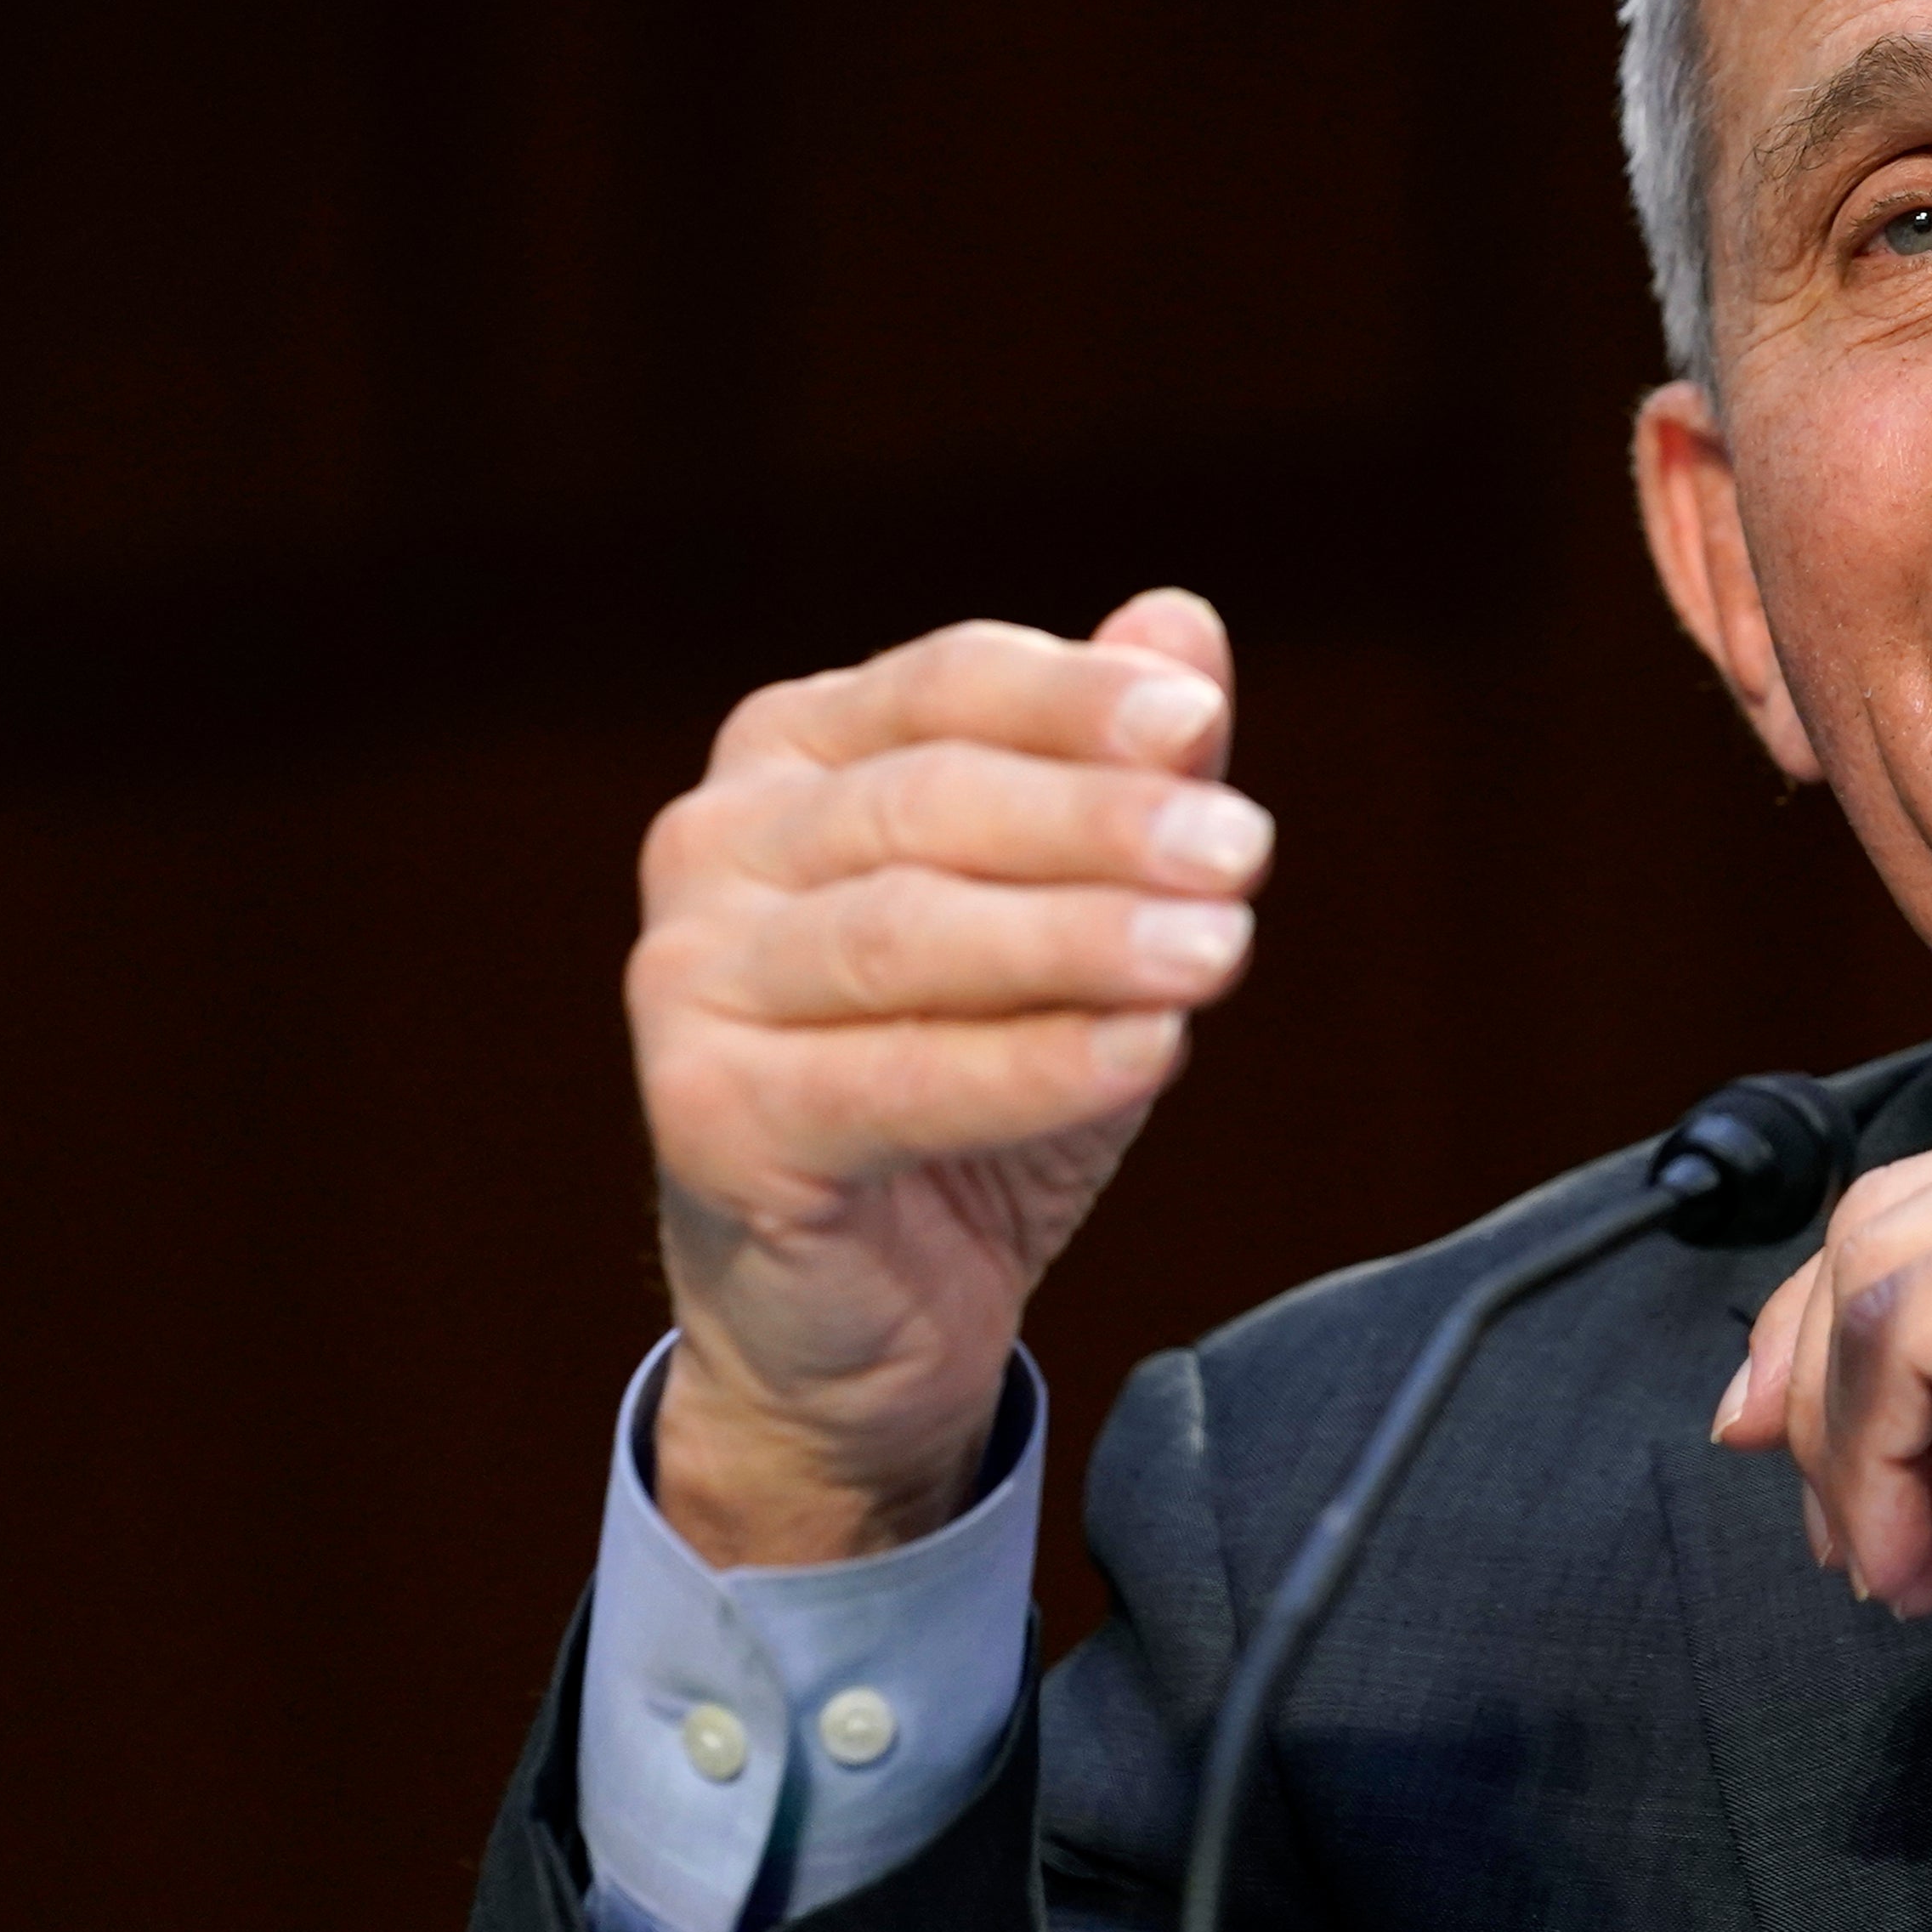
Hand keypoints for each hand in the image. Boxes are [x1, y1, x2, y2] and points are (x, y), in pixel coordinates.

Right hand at [629, 590, 1270, 1564]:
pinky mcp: (702, 1113)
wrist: (866, 1306)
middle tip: (1245, 849)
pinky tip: (1150, 1052)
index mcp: (796, 749)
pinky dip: (1034, 1065)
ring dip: (1081, 938)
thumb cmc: (973, 1069)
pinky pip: (893, 1080)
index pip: (949, 683)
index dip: (1078, 700)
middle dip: (1102, 823)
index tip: (1201, 725)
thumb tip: (1182, 624)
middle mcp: (714, 840)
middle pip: (932, 803)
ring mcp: (685, 976)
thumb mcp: (1076, 907)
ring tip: (1220, 949)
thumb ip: (1121, 769)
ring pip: (909, 934)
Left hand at [1712, 1087, 1931, 1776]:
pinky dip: (1873, 1447)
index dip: (1835, 1345)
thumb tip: (1825, 1424)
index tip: (1818, 1476)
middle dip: (1819, 1391)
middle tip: (1846, 1538)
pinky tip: (1917, 1551)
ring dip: (1846, 1437)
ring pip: (1872, 1267)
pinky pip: (1904, 1321)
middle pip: (1879, 1221)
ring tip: (1896, 1563)